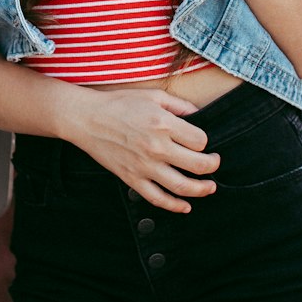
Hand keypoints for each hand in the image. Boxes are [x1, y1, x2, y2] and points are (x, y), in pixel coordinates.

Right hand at [66, 84, 219, 212]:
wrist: (86, 118)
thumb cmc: (118, 104)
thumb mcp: (152, 96)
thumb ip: (179, 105)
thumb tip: (199, 115)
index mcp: (163, 124)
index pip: (200, 140)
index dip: (205, 142)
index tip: (201, 141)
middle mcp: (157, 147)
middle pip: (198, 165)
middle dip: (212, 166)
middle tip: (215, 163)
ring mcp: (144, 166)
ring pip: (182, 186)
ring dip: (202, 190)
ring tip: (209, 187)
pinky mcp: (132, 178)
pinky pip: (157, 198)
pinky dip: (174, 206)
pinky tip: (185, 206)